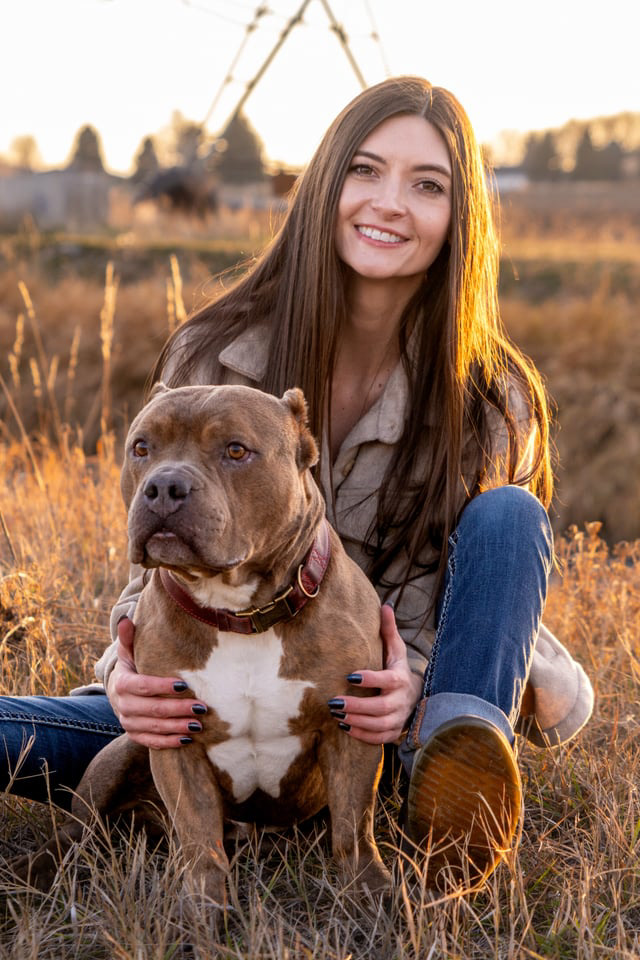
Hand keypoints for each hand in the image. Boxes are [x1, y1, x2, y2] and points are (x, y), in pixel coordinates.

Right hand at [107, 617, 207, 749]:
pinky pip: (152, 742)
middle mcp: (122, 706)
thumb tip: (126, 621)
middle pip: (152, 709)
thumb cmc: (132, 666)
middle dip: (178, 709)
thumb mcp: (129, 651)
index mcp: (122, 683)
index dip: (162, 686)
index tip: (184, 685)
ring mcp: (128, 722)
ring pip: (154, 727)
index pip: (143, 686)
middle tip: (201, 707)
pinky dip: (169, 742)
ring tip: (198, 725)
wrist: (119, 689)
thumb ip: (129, 638)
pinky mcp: (135, 734)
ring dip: (177, 727)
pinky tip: (188, 740)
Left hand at [328, 604, 422, 743]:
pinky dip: (362, 735)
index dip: (370, 679)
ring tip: (335, 714)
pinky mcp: (393, 732)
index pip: (386, 680)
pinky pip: (378, 738)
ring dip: (356, 721)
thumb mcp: (396, 650)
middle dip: (356, 706)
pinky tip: (344, 726)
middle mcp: (401, 701)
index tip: (349, 676)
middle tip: (333, 702)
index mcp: (400, 679)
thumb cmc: (398, 669)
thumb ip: (388, 630)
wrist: (415, 696)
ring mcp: (398, 719)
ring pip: (378, 725)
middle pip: (380, 707)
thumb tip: (384, 605)